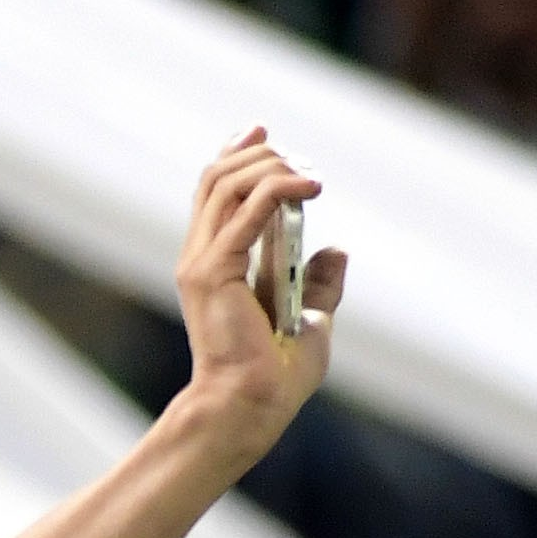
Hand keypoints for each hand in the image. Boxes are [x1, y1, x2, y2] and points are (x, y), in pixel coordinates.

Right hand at [166, 129, 341, 455]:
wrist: (251, 406)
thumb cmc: (275, 376)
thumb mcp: (309, 318)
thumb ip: (319, 283)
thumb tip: (336, 249)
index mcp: (216, 263)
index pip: (214, 190)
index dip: (237, 153)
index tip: (264, 131)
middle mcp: (200, 256)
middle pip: (218, 176)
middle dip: (261, 154)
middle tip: (305, 164)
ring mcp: (202, 263)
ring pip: (227, 183)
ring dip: (273, 167)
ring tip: (311, 177)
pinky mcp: (213, 273)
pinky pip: (245, 212)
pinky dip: (278, 190)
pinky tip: (310, 189)